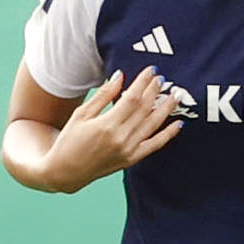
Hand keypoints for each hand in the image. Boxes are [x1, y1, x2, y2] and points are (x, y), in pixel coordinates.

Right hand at [44, 70, 181, 191]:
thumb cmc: (70, 141)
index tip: (151, 70)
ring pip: (152, 125)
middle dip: (155, 91)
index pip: (132, 98)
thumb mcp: (82, 114)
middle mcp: (121, 138)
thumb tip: (121, 76)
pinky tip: (178, 124)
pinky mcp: (131, 160)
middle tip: (162, 78)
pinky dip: (168, 135)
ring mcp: (128, 150)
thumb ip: (103, 95)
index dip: (143, 83)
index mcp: (107, 125)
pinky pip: (154, 145)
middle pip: (144, 109)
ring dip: (166, 109)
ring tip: (175, 95)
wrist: (65, 172)